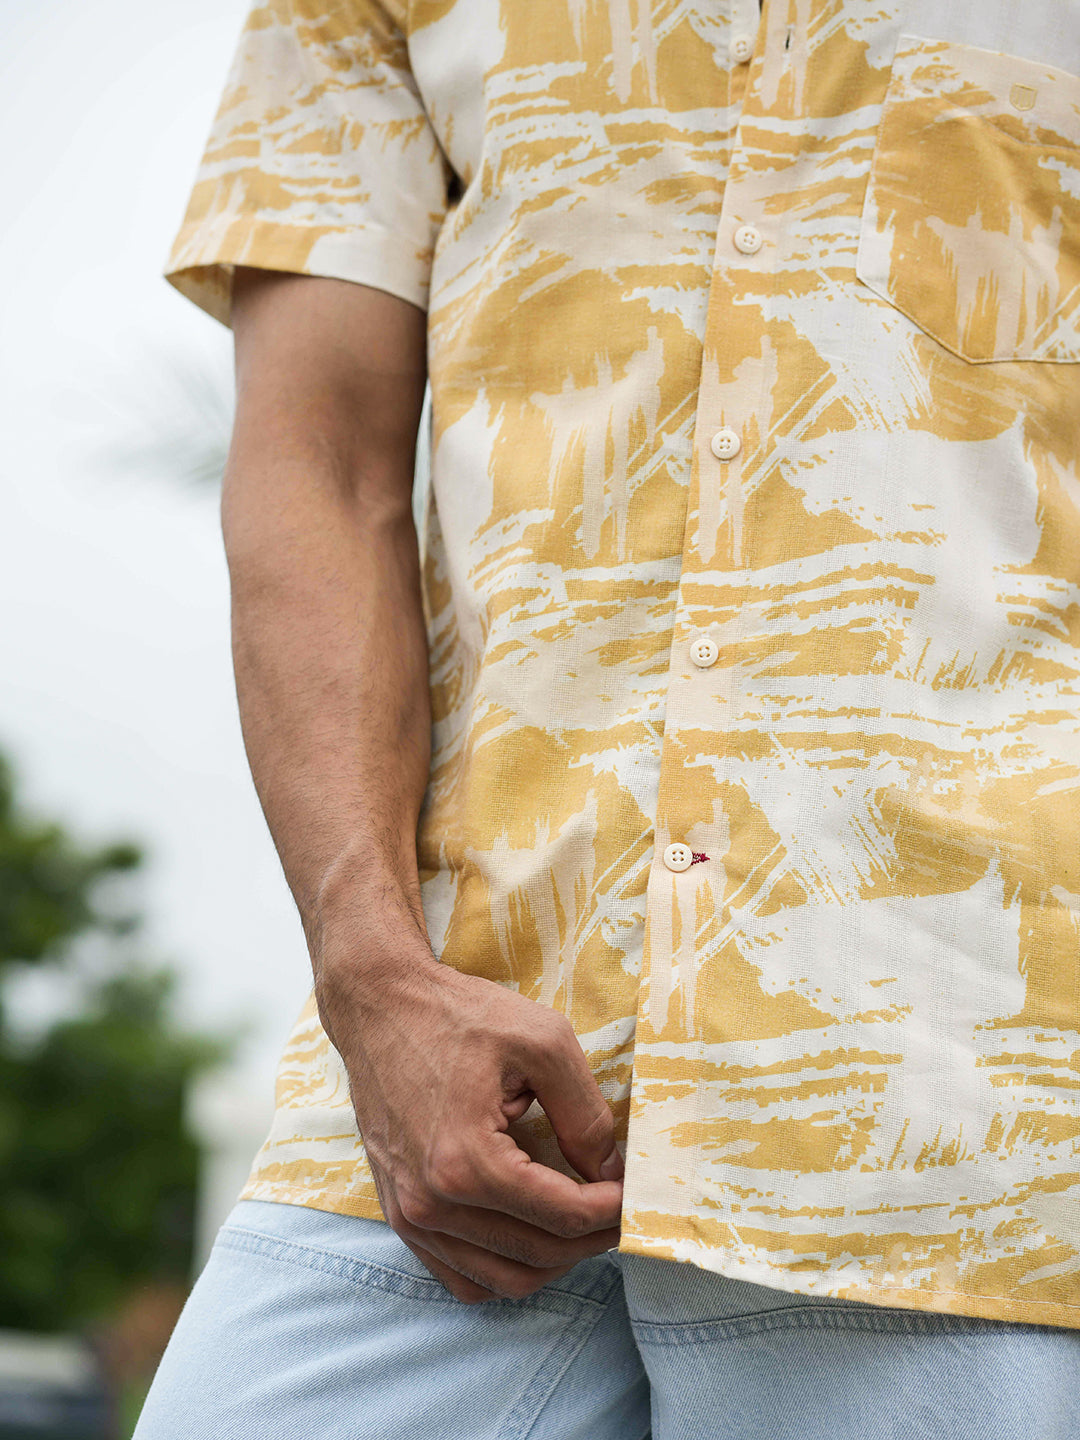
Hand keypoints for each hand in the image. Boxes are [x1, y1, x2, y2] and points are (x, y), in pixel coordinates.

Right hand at [314, 937, 624, 1303]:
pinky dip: (504, 1270)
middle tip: (619, 1210)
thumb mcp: (542, 1042)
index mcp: (465, 1162)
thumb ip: (583, 1113)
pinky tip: (531, 1235)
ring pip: (500, 1280)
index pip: (562, 1215)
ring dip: (553, 1262)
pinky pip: (460, 1276)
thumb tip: (610, 1171)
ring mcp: (408, 1215)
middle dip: (591, 1239)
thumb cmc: (458, 1015)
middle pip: (536, 1255)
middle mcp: (430, 1203)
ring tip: (582, 1225)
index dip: (612, 1209)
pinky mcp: (398, 1213)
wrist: (380, 1006)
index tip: (635, 1191)